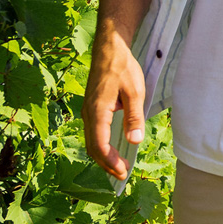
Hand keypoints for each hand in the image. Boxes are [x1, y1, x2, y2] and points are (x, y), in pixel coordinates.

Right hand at [82, 29, 145, 180]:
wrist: (109, 48)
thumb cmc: (123, 68)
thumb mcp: (135, 92)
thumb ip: (134, 117)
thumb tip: (134, 140)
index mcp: (97, 110)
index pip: (99, 144)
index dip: (110, 161)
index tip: (122, 172)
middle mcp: (88, 113)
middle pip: (93, 147)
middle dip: (107, 163)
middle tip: (122, 175)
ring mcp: (87, 110)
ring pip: (91, 140)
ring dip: (103, 156)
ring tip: (118, 167)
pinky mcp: (91, 107)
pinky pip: (93, 132)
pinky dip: (101, 146)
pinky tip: (112, 150)